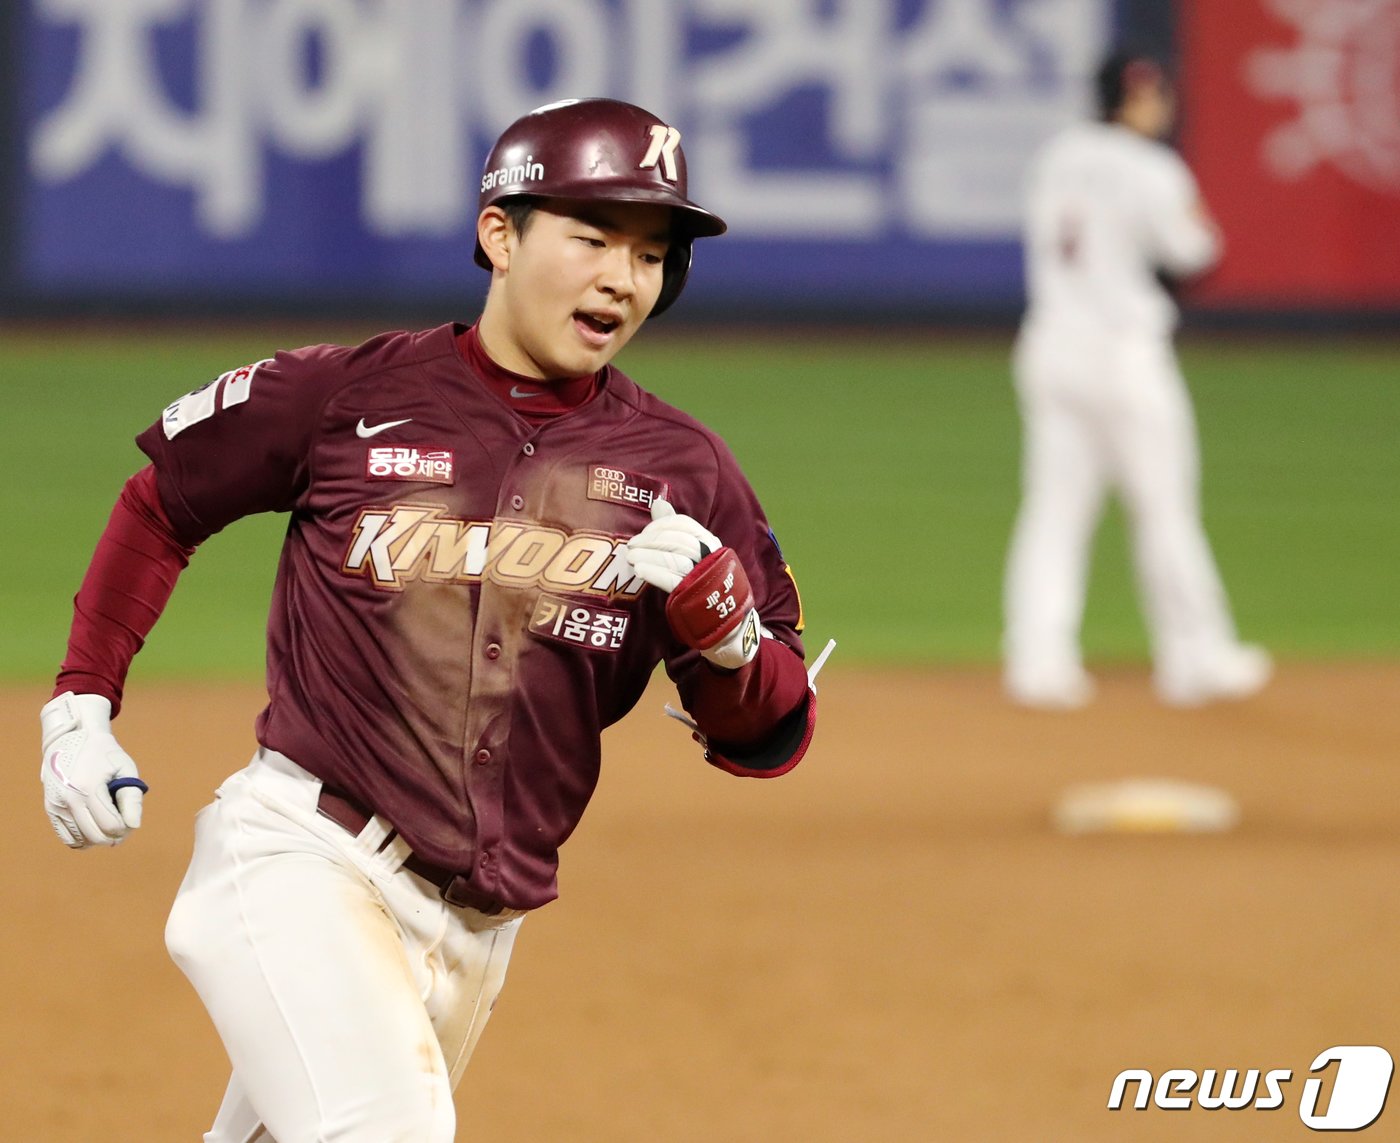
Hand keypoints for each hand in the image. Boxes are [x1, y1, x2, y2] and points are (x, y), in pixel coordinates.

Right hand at [39, 692, 145, 847]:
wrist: (70, 739)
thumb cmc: (104, 755)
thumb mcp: (125, 768)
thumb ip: (132, 798)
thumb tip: (134, 826)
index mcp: (89, 788)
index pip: (111, 826)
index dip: (126, 828)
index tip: (130, 819)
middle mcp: (69, 799)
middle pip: (96, 837)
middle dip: (114, 836)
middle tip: (122, 825)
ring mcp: (56, 805)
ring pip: (81, 841)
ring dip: (99, 839)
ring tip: (108, 823)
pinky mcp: (50, 809)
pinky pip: (67, 838)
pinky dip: (83, 839)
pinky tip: (94, 827)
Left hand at [626, 499, 760, 669]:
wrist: (726, 624)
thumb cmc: (703, 585)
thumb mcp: (693, 555)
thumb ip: (674, 530)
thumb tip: (658, 503)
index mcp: (711, 544)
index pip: (684, 524)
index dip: (661, 526)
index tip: (643, 533)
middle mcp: (712, 557)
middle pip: (678, 540)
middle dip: (650, 541)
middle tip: (631, 546)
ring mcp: (706, 576)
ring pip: (675, 558)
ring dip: (648, 556)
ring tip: (631, 559)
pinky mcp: (697, 595)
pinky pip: (674, 580)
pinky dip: (654, 572)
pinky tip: (639, 570)